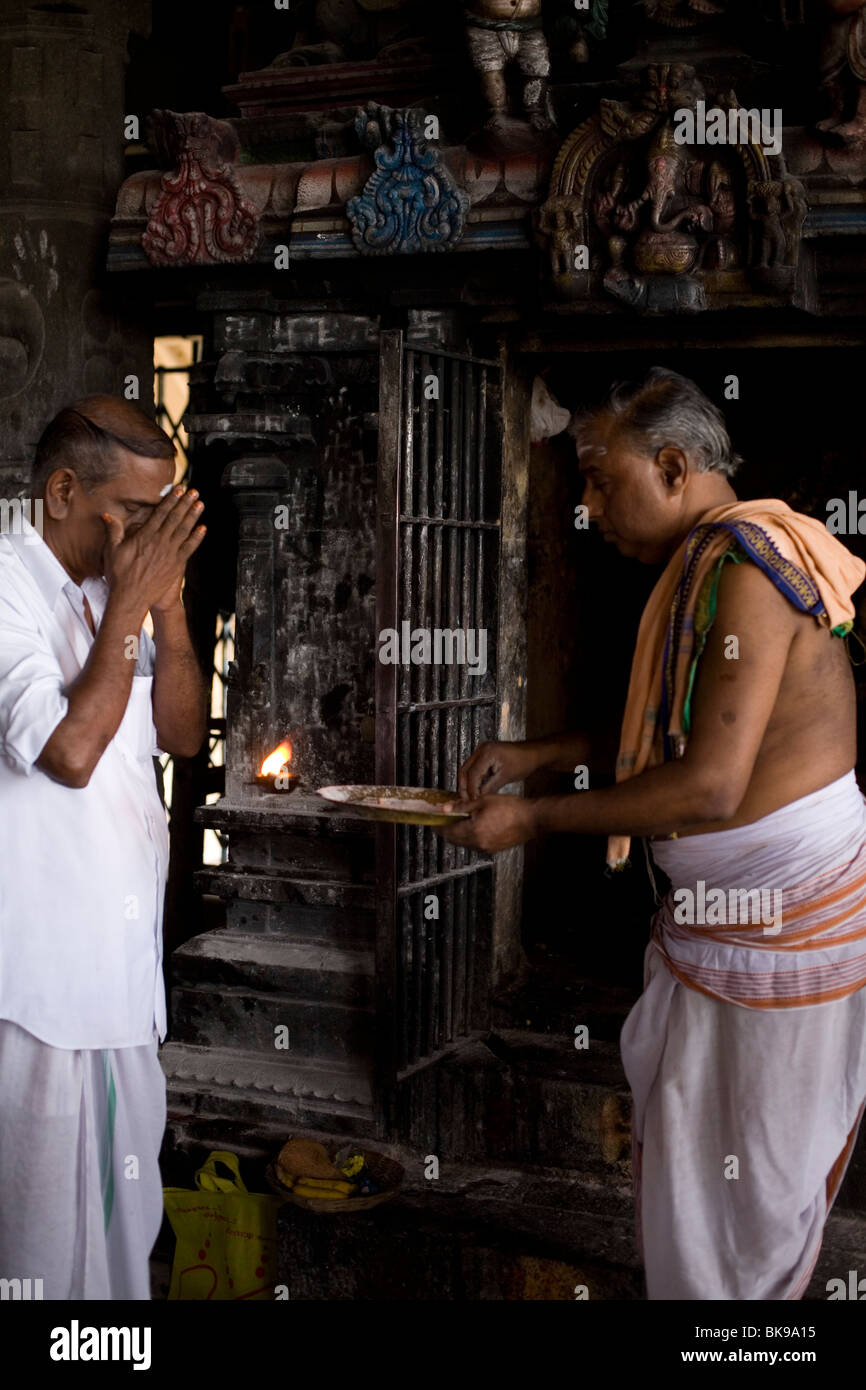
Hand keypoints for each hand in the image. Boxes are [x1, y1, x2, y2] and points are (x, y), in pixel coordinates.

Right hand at [102, 487, 205, 613]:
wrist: (131, 598)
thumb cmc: (119, 575)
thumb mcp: (112, 550)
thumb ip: (113, 531)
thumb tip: (107, 515)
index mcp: (145, 536)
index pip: (160, 513)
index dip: (171, 500)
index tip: (178, 490)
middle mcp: (159, 542)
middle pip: (175, 518)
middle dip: (185, 503)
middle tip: (194, 492)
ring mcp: (170, 553)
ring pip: (184, 530)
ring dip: (193, 516)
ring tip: (200, 504)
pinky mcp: (176, 565)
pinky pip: (189, 548)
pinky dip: (197, 538)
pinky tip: (203, 528)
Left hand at [436, 794, 536, 852]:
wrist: (531, 819)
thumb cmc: (510, 808)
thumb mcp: (483, 801)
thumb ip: (462, 805)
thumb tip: (445, 808)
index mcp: (474, 831)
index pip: (448, 831)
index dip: (439, 826)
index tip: (434, 821)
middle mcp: (478, 843)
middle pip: (454, 840)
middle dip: (447, 831)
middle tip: (443, 821)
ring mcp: (486, 848)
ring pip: (464, 843)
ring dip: (458, 834)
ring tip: (457, 822)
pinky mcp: (493, 849)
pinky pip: (475, 845)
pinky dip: (469, 837)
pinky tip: (472, 827)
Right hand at [456, 740, 541, 799]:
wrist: (533, 753)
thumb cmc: (523, 762)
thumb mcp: (505, 777)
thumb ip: (489, 787)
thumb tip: (478, 798)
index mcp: (487, 753)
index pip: (472, 774)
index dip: (471, 789)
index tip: (472, 800)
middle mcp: (481, 749)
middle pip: (464, 770)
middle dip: (464, 786)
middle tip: (465, 800)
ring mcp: (482, 750)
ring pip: (467, 769)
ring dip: (467, 783)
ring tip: (470, 796)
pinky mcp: (485, 754)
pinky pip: (474, 767)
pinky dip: (473, 778)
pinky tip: (476, 788)